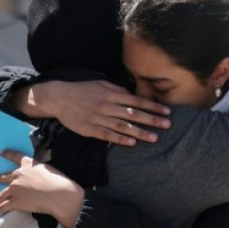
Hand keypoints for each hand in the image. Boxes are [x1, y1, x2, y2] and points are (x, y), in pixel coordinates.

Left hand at [0, 150, 84, 227]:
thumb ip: (38, 170)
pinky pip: (4, 206)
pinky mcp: (15, 201)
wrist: (57, 193)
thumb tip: (38, 175)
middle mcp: (19, 175)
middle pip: (6, 176)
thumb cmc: (57, 180)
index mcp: (28, 164)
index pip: (16, 157)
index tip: (1, 152)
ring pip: (2, 194)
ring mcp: (15, 188)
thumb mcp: (47, 169)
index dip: (8, 154)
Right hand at [29, 80, 171, 145]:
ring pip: (123, 126)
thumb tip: (134, 95)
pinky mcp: (90, 129)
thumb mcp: (102, 84)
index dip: (153, 107)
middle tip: (168, 125)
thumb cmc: (83, 90)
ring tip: (154, 138)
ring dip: (139, 132)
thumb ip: (118, 90)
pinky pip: (107, 135)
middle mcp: (108, 106)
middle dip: (152, 120)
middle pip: (133, 114)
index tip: (167, 112)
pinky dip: (119, 139)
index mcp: (112, 95)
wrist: (60, 97)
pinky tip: (131, 143)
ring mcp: (99, 118)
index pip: (137, 101)